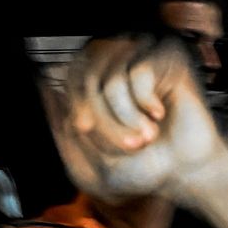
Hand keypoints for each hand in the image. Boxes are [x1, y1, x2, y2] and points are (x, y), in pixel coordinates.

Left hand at [49, 36, 227, 205]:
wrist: (183, 173)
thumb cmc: (139, 164)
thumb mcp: (88, 156)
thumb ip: (64, 125)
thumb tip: (44, 85)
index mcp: (95, 78)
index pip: (66, 77)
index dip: (73, 104)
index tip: (84, 129)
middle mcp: (115, 59)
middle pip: (85, 80)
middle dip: (101, 122)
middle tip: (126, 146)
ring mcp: (140, 54)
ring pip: (110, 81)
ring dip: (125, 120)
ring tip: (144, 138)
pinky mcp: (167, 54)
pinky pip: (138, 75)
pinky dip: (144, 105)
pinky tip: (158, 116)